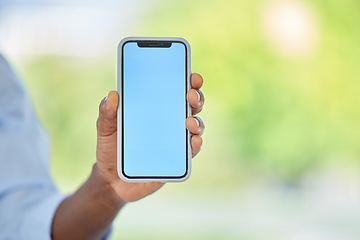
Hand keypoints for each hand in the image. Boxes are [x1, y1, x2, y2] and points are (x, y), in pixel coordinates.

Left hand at [95, 73, 204, 202]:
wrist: (112, 180)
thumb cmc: (111, 148)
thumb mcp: (105, 128)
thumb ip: (107, 113)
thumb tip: (112, 95)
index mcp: (155, 107)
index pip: (175, 89)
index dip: (187, 80)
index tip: (191, 75)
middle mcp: (170, 121)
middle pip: (191, 105)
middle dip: (196, 97)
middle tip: (190, 95)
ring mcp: (176, 140)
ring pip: (196, 127)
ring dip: (197, 122)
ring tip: (188, 122)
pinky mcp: (178, 159)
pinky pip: (191, 151)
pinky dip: (195, 145)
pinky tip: (193, 141)